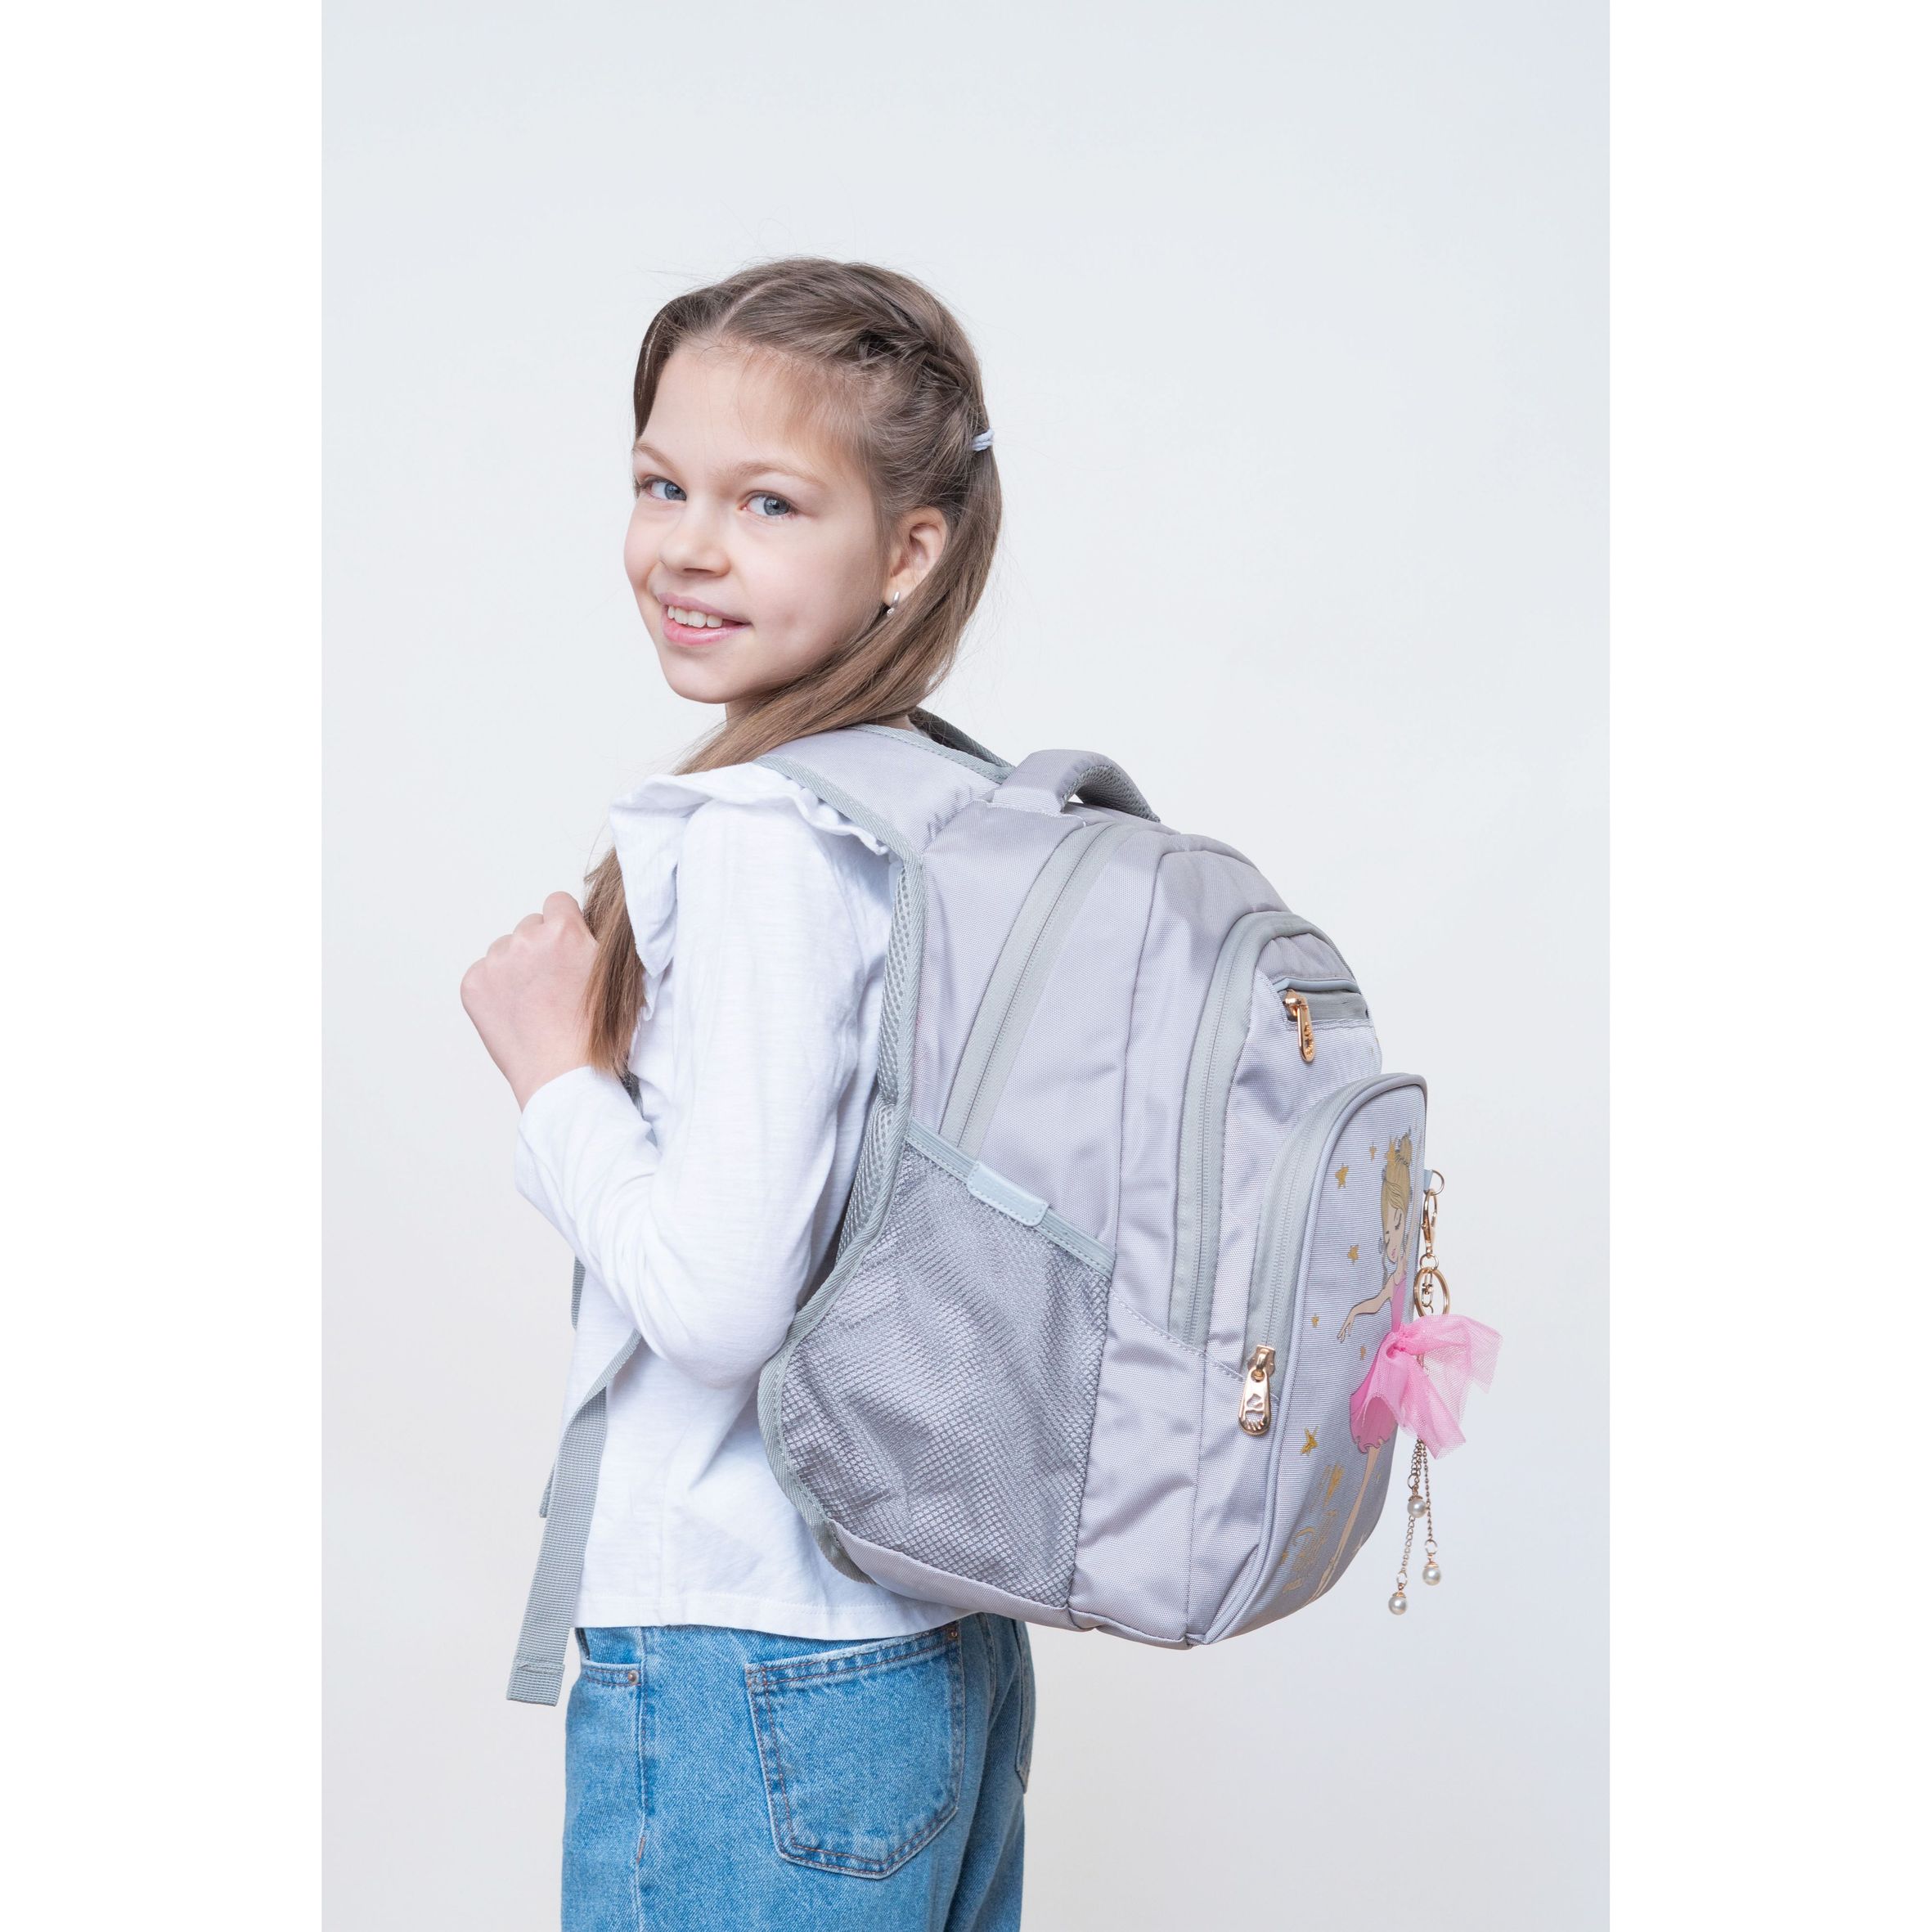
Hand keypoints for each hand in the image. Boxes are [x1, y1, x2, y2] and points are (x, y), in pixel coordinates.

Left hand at [461, 892, 598, 1106]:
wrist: (563, 1076)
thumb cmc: (597, 1033)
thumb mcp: (616, 976)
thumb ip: (599, 941)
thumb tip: (588, 925)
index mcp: (564, 931)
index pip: (557, 902)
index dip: (566, 927)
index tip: (569, 951)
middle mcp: (525, 939)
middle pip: (530, 926)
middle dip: (541, 947)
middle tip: (554, 983)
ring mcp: (495, 962)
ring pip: (506, 949)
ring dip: (517, 967)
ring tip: (535, 1002)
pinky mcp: (473, 984)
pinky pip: (484, 972)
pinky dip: (496, 988)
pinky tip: (515, 1011)